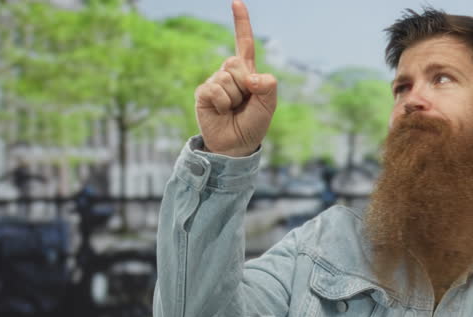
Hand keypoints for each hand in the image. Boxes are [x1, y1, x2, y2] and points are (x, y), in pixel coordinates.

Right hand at [194, 0, 276, 156]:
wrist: (236, 145)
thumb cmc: (253, 125)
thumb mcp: (269, 106)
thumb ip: (268, 87)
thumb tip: (251, 76)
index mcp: (247, 73)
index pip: (244, 43)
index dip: (241, 23)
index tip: (236, 2)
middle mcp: (229, 73)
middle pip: (236, 63)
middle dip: (245, 85)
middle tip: (244, 103)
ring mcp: (214, 82)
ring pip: (226, 78)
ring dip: (234, 98)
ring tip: (232, 110)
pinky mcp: (203, 93)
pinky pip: (214, 89)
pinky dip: (222, 103)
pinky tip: (221, 112)